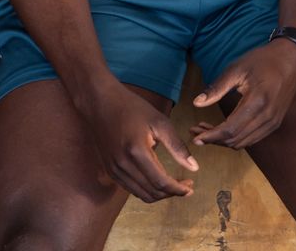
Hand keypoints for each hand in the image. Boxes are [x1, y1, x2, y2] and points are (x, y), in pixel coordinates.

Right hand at [83, 78, 198, 201]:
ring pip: (141, 194)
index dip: (178, 189)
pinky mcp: (110, 171)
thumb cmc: (132, 107)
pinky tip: (157, 179)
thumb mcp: (159, 121)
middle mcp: (123, 165)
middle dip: (171, 193)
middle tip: (187, 186)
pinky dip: (146, 189)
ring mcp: (114, 170)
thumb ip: (177, 146)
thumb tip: (194, 167)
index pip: (161, 182)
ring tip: (174, 185)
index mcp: (137, 152)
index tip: (191, 187)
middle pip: (152, 192)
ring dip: (160, 194)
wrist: (101, 103)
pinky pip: (131, 188)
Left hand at [190, 40, 295, 149]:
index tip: (195, 136)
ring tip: (207, 131)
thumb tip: (196, 103)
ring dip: (224, 141)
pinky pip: (253, 138)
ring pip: (244, 142)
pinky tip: (225, 129)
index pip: (230, 129)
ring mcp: (273, 122)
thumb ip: (217, 87)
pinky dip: (237, 138)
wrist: (291, 57)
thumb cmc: (262, 60)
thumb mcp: (237, 68)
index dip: (211, 136)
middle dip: (214, 140)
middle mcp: (267, 117)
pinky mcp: (275, 123)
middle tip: (197, 133)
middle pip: (236, 140)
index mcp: (257, 102)